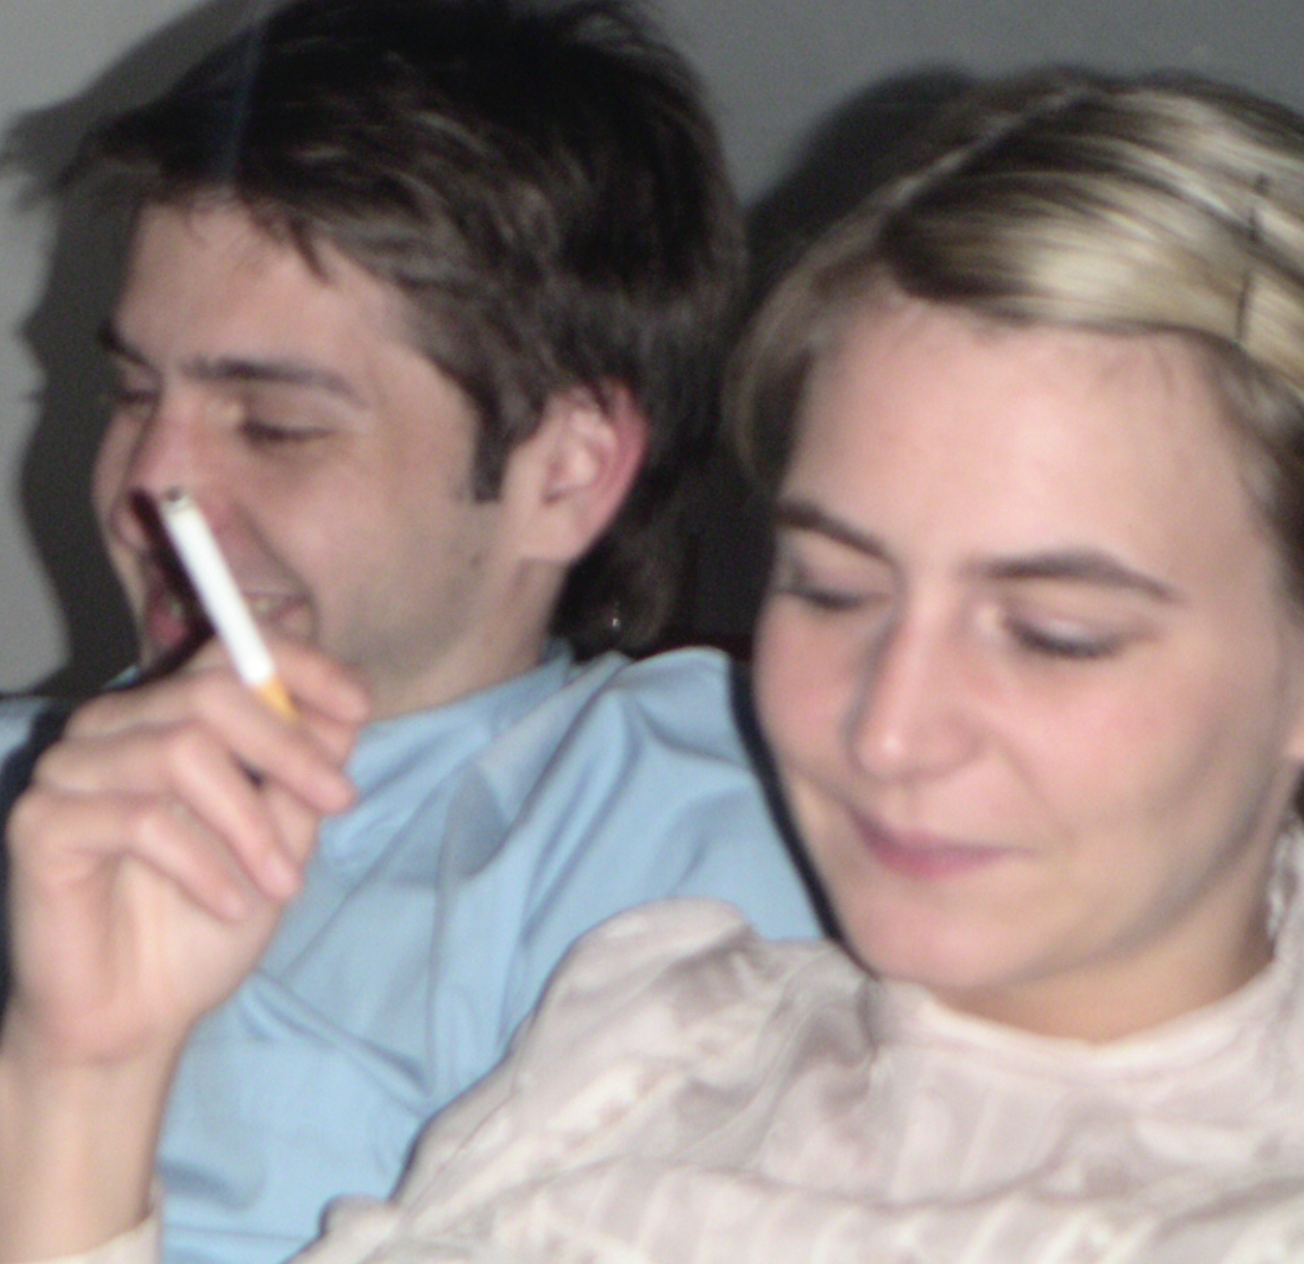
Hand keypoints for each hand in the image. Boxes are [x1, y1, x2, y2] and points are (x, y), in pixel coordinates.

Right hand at [4, 635, 368, 1065]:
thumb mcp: (282, 836)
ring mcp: (71, 769)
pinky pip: (139, 820)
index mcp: (170, 716)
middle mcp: (114, 727)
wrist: (138, 1016)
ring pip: (181, 752)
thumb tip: (345, 708)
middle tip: (341, 801)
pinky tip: (230, 904)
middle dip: (291, 748)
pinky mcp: (41, 823)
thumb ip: (304, 769)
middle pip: (211, 692)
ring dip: (250, 823)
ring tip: (285, 884)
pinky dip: (203, 865)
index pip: (229, 651)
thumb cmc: (207, 919)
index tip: (359, 707)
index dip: (300, 666)